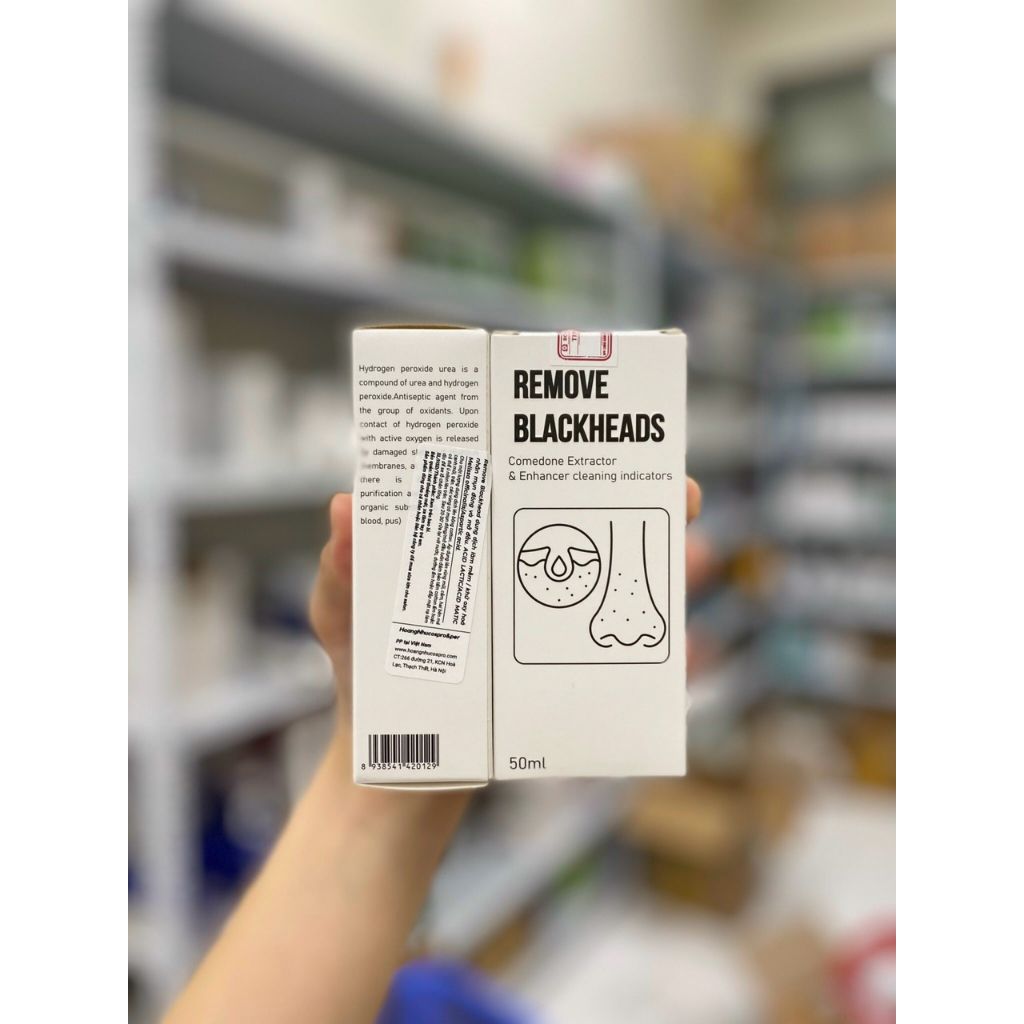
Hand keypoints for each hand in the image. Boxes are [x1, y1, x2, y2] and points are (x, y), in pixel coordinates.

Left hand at [310, 480, 707, 731]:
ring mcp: (540, 627)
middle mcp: (513, 575)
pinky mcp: (553, 677)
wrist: (388, 768)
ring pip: (610, 584)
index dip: (555, 455)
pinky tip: (677, 643)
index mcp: (467, 544)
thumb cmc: (364, 674)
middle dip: (633, 501)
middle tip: (674, 489)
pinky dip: (650, 647)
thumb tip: (344, 507)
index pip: (515, 485)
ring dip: (658, 567)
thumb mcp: (343, 615)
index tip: (589, 432)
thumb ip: (341, 571)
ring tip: (691, 554)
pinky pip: (609, 655)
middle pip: (582, 524)